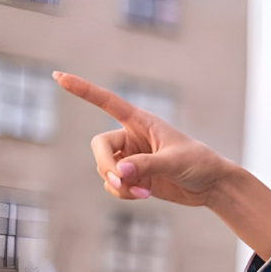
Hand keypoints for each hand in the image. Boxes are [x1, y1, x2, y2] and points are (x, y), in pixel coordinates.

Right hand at [53, 71, 270, 256]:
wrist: (212, 186)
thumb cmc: (199, 163)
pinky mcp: (134, 178)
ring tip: (143, 192)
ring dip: (119, 184)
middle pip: (99, 147)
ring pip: (105, 170)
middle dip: (106, 166)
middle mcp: (131, 137)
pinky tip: (143, 195)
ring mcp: (131, 159)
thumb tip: (120, 172)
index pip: (106, 102)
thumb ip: (147, 165)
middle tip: (124, 181)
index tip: (58, 76)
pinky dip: (123, 193)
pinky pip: (114, 186)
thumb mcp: (175, 161)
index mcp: (141, 121)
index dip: (82, 89)